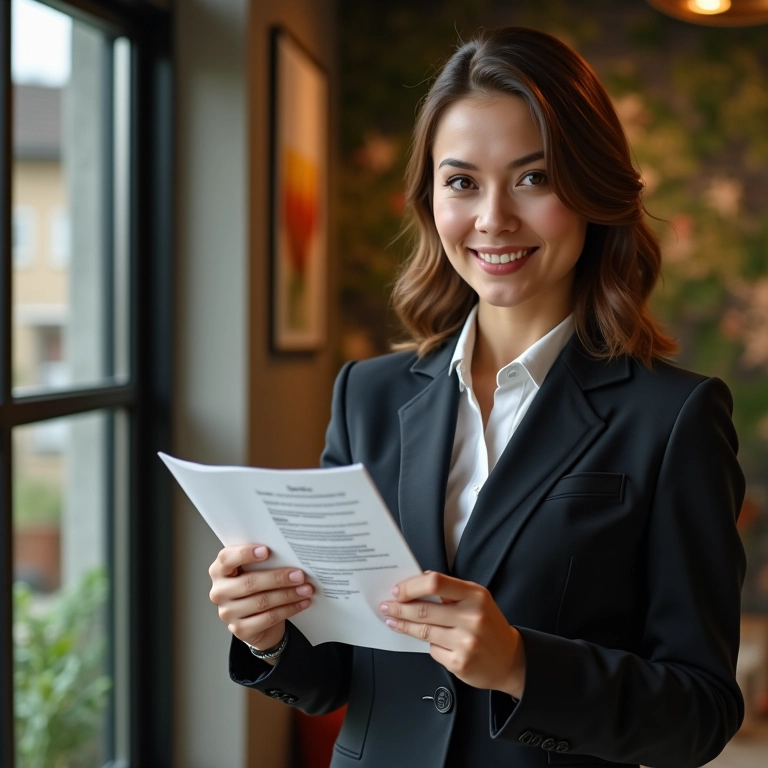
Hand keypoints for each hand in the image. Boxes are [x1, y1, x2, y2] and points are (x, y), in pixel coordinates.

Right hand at [208, 545, 312, 657]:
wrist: (256, 619)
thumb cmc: (256, 586)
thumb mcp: (254, 570)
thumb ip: (263, 561)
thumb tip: (288, 554)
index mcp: (219, 571)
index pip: (226, 559)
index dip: (245, 554)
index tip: (266, 550)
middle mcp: (219, 592)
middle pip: (249, 583)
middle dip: (278, 578)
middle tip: (299, 575)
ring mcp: (227, 613)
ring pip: (262, 602)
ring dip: (288, 595)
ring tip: (306, 589)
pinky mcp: (240, 629)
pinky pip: (268, 618)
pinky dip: (289, 609)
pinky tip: (302, 603)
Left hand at [379, 571, 525, 697]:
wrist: (510, 660)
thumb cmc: (488, 625)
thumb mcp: (477, 599)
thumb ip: (451, 591)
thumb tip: (419, 582)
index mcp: (475, 595)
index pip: (435, 583)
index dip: (411, 586)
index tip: (398, 590)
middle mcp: (472, 617)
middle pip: (424, 610)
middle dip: (400, 608)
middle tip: (387, 606)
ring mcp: (466, 642)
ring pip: (424, 631)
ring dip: (403, 625)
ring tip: (393, 620)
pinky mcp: (460, 663)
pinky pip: (432, 650)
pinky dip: (427, 644)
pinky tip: (423, 640)